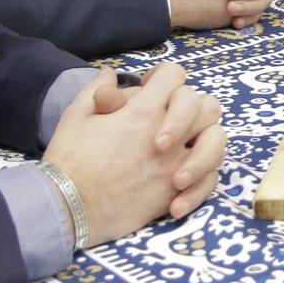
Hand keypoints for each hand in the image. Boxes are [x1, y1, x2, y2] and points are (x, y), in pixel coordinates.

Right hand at [43, 67, 218, 243]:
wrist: (66, 208)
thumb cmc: (68, 160)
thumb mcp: (75, 115)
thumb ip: (96, 90)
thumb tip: (110, 74)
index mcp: (142, 111)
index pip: (174, 76)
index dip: (163, 77)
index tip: (150, 88)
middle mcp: (167, 136)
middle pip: (205, 104)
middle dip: (190, 105)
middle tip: (169, 118)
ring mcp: (174, 165)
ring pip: (217, 140)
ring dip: (205, 139)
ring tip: (183, 147)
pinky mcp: (174, 193)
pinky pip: (209, 180)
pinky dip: (202, 178)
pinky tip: (180, 182)